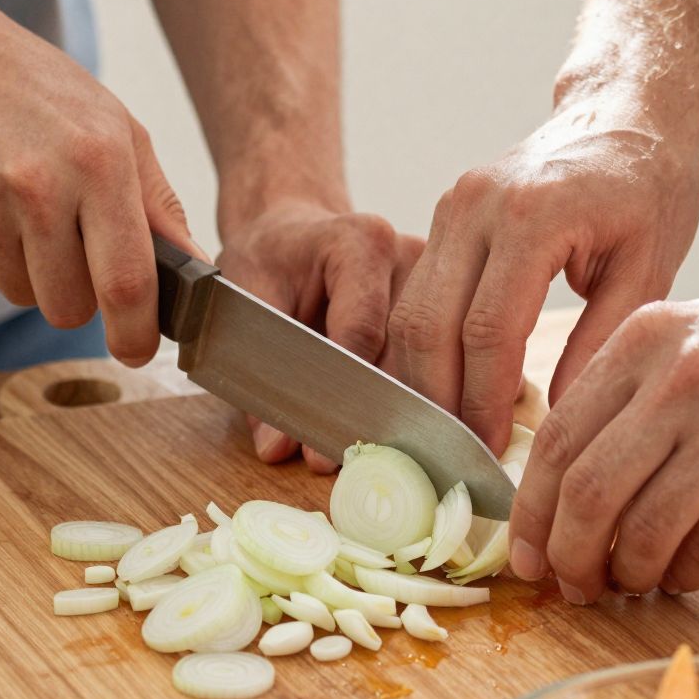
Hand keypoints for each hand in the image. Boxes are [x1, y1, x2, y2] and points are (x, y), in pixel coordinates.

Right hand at [0, 2, 199, 364]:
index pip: (126, 280)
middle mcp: (39, 184)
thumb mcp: (117, 128)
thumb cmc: (37, 89)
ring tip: (21, 207)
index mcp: (99, 161)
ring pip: (20, 296)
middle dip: (77, 297)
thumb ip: (158, 204)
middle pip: (68, 307)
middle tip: (70, 248)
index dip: (135, 331)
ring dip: (29, 271)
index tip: (138, 350)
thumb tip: (195, 268)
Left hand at [219, 200, 423, 467]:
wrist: (293, 234)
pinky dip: (413, 401)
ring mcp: (438, 282)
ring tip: (371, 456)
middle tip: (349, 464)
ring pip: (429, 368)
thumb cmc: (270, 260)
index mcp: (359, 241)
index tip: (323, 450)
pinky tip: (398, 433)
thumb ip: (260, 371)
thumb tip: (277, 446)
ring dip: (399, 414)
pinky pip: (436, 366)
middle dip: (373, 416)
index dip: (340, 396)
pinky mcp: (450, 305)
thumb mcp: (247, 303)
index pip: (363, 333)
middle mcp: (410, 255)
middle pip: (404, 355)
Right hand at [386, 96, 698, 451]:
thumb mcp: (648, 271)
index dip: (483, 402)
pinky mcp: (444, 213)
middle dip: (439, 401)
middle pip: (429, 325)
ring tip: (449, 432)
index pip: (488, 331)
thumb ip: (600, 345)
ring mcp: (452, 205)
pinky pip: (417, 291)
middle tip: (459, 456)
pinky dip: (424, 346)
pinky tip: (448, 387)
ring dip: (422, 378)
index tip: (493, 454)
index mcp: (532, 217)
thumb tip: (562, 422)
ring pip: (409, 311)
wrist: (625, 117)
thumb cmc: (650, 190)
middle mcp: (477, 206)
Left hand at [509, 278, 698, 599]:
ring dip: (628, 576)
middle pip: (587, 490)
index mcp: (645, 338)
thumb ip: (630, 395)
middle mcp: (681, 376)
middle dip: (568, 556)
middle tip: (572, 587)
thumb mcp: (696, 339)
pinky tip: (685, 573)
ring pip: (643, 531)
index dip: (530, 511)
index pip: (556, 438)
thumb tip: (561, 493)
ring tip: (631, 584)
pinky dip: (684, 576)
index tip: (526, 556)